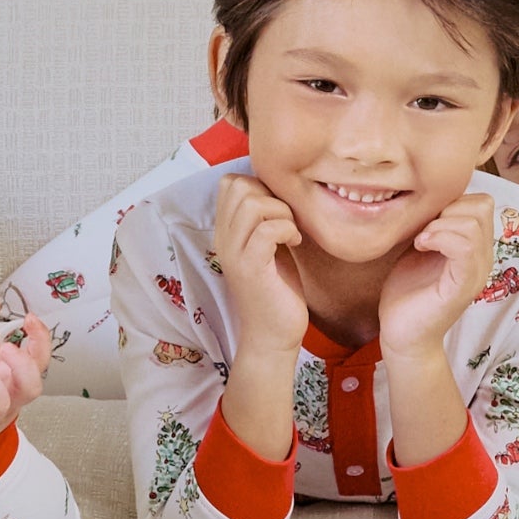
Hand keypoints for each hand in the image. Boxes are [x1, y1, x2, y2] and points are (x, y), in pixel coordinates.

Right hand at [215, 174, 308, 354]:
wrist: (273, 336)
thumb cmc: (277, 289)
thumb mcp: (269, 245)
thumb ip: (266, 219)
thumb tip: (282, 189)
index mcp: (226, 231)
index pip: (229, 182)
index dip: (258, 184)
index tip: (277, 209)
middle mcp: (223, 239)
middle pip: (239, 186)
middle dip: (271, 194)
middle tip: (286, 220)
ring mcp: (234, 253)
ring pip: (253, 204)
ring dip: (282, 212)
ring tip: (291, 232)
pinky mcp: (251, 268)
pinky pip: (268, 229)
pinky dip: (288, 229)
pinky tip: (295, 243)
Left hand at [378, 192, 496, 360]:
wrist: (402, 334)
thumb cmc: (408, 292)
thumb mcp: (421, 246)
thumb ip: (433, 224)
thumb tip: (428, 196)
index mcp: (475, 246)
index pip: (481, 202)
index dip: (452, 200)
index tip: (427, 219)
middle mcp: (482, 258)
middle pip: (482, 205)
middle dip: (448, 207)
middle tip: (425, 229)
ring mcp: (476, 273)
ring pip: (474, 223)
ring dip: (441, 224)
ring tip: (421, 240)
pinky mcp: (463, 287)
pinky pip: (465, 248)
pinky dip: (440, 238)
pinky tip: (421, 246)